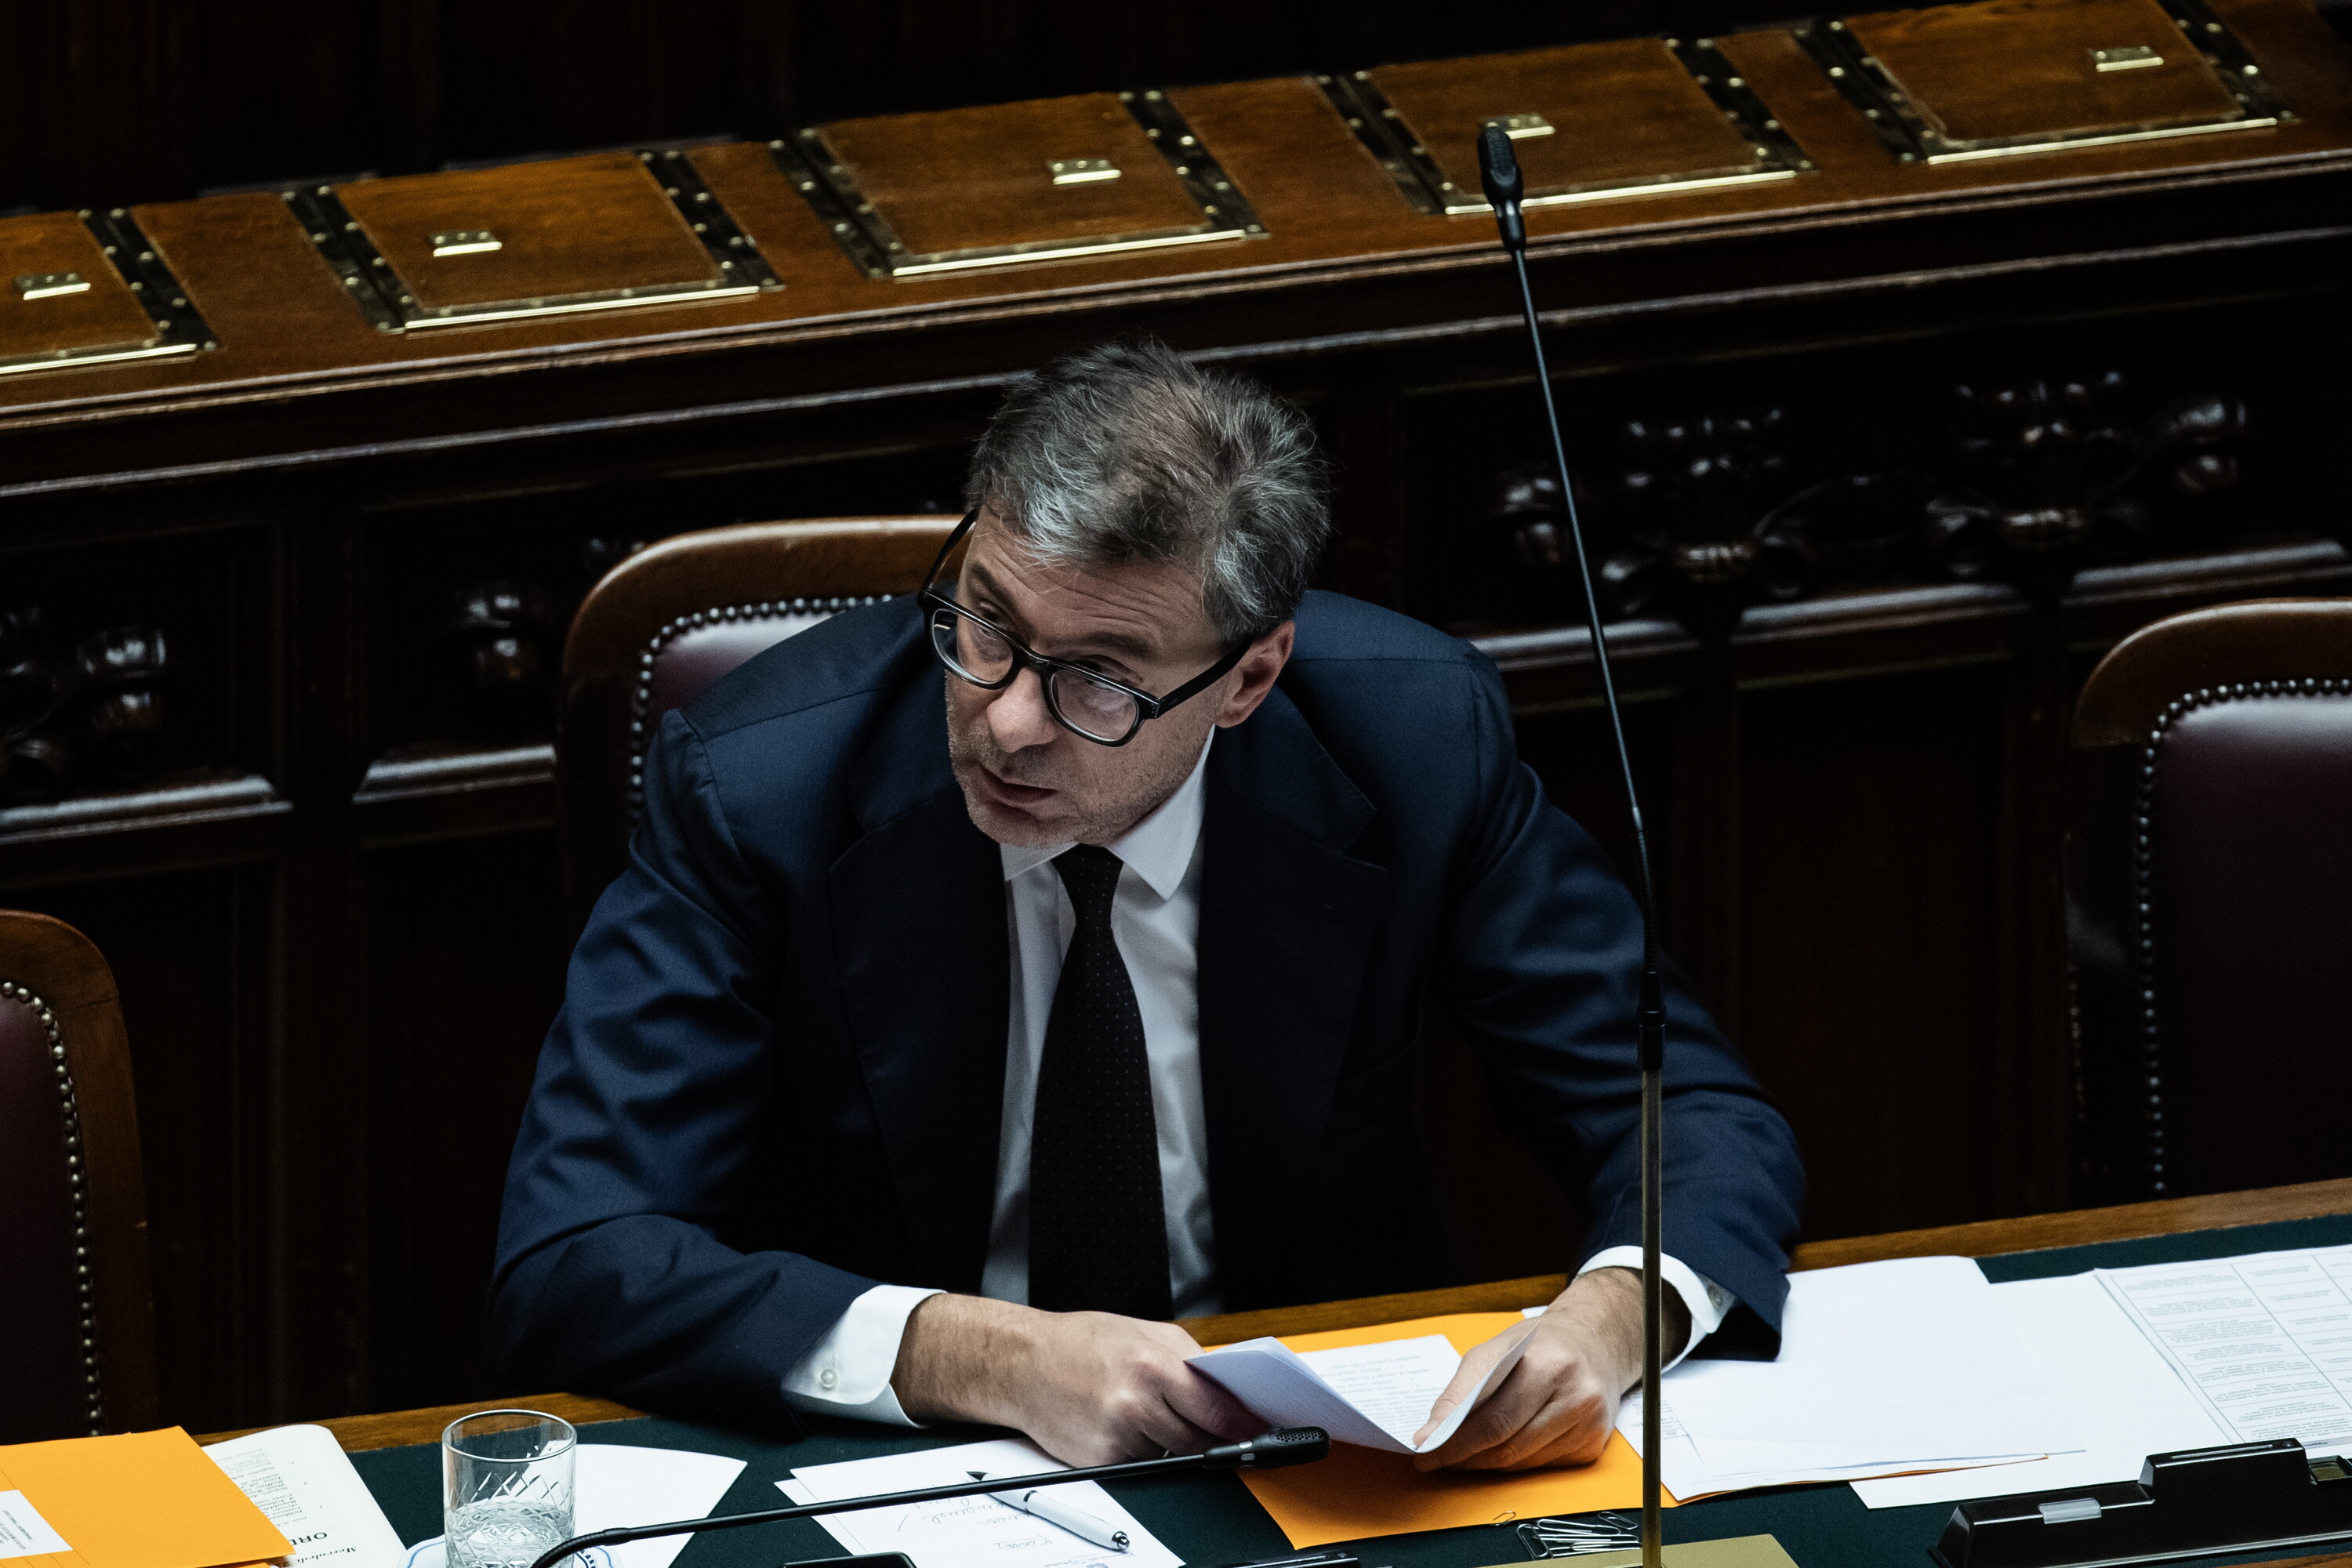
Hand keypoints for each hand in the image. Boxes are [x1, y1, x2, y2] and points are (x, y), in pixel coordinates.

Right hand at [891, 1293, 1256, 1466]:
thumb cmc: (1081, 1343)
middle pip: (1200, 1438)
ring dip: (1175, 1441)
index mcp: (1154, 1364)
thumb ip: (1187, 1359)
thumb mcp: (1142, 1332)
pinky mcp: (1103, 1459)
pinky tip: (1127, 1424)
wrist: (1021, 1364)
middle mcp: (1138, 1402)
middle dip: (1215, 1437)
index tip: (1259, 1429)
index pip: (1216, 1408)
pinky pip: (1142, 1461)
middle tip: (1225, 1433)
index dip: (1243, 1424)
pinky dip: (1145, 1448)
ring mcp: (1119, 1435)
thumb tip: (1226, 1388)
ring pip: (1172, 1453)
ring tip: (1155, 1414)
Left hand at [1409, 1268, 1688, 1471]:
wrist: (1593, 1344)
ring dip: (1486, 1463)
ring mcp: (1589, 1424)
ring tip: (1462, 1454)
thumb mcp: (1493, 1350)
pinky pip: (1541, 1466)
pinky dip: (1514, 1462)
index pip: (1494, 1420)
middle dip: (1465, 1457)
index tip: (1425, 1453)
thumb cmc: (1536, 1346)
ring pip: (1522, 1462)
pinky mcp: (1592, 1445)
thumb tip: (1429, 1435)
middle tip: (1437, 1459)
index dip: (1456, 1443)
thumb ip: (1461, 1392)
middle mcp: (1576, 1396)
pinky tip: (1499, 1450)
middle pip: (1507, 1446)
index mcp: (1549, 1364)